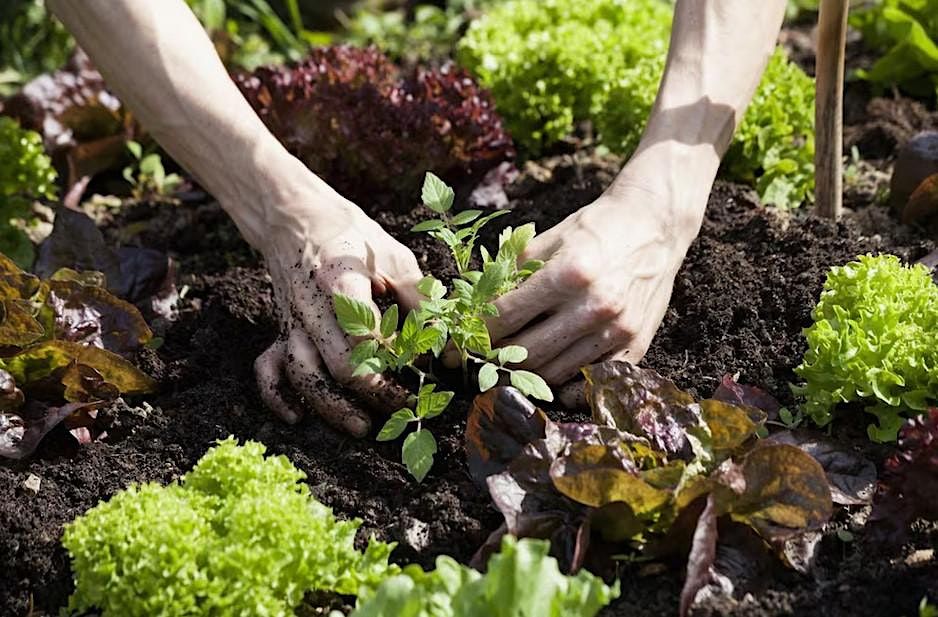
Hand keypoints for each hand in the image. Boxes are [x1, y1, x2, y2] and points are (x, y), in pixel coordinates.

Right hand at [251, 184, 423, 436]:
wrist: (295, 218)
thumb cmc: (351, 237)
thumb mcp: (392, 254)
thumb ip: (419, 297)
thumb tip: (443, 344)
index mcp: (340, 280)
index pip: (366, 332)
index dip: (397, 358)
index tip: (423, 368)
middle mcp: (310, 306)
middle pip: (336, 364)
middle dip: (374, 392)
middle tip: (407, 405)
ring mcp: (290, 322)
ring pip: (302, 374)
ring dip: (330, 406)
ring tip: (362, 427)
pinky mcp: (279, 330)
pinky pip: (267, 370)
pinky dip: (277, 397)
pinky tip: (297, 417)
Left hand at [486, 180, 703, 401]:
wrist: (654, 224)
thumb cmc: (594, 228)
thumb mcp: (547, 239)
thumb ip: (510, 274)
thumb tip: (469, 307)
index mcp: (568, 274)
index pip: (506, 318)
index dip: (474, 335)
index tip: (455, 345)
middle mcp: (594, 306)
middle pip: (526, 354)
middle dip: (493, 359)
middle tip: (477, 359)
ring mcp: (617, 330)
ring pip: (554, 373)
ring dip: (524, 374)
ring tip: (506, 365)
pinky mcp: (635, 344)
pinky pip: (590, 381)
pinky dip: (565, 384)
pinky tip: (547, 373)